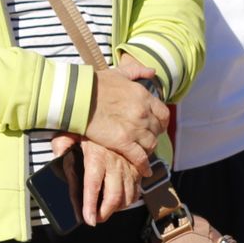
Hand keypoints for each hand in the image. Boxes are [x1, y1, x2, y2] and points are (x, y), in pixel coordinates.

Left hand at [51, 133, 142, 225]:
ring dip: (117, 208)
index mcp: (97, 157)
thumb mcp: (74, 132)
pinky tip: (119, 201)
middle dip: (105, 213)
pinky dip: (128, 200)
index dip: (91, 205)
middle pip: (114, 196)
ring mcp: (128, 167)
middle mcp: (114, 163)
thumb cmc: (92, 131)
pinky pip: (136, 190)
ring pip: (127, 196)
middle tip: (95, 218)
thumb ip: (63, 142)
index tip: (88, 220)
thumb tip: (57, 152)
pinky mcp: (137, 168)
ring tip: (105, 210)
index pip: (93, 185)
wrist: (117, 119)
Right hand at [84, 61, 168, 176]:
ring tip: (143, 153)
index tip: (157, 126)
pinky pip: (140, 157)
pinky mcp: (123, 142)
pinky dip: (144, 166)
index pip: (163, 113)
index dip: (161, 122)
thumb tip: (153, 72)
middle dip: (153, 135)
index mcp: (144, 96)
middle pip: (157, 130)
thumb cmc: (96, 84)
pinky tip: (145, 171)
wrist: (80, 96)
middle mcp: (143, 112)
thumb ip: (138, 71)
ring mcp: (134, 128)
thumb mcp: (120, 73)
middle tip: (146, 139)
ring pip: (151, 144)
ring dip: (148, 149)